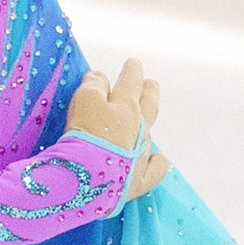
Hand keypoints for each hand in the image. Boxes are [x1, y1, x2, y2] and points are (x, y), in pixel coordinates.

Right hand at [67, 57, 170, 201]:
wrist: (88, 177)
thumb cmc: (85, 134)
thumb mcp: (85, 100)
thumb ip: (94, 85)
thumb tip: (101, 78)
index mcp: (126, 106)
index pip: (131, 81)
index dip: (132, 70)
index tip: (133, 63)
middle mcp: (139, 128)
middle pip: (148, 104)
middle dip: (149, 91)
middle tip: (150, 83)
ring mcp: (140, 154)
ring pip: (148, 135)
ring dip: (145, 125)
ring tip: (143, 120)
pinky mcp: (137, 180)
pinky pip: (154, 170)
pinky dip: (157, 162)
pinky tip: (158, 159)